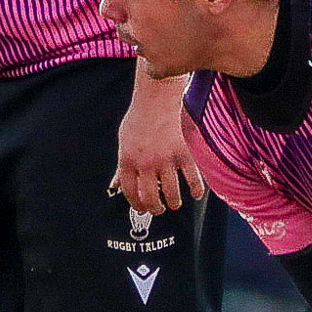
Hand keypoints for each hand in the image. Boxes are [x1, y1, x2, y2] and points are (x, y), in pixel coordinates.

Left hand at [113, 72, 202, 213]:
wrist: (155, 101)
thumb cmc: (138, 121)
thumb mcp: (123, 144)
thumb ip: (121, 168)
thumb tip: (114, 186)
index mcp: (127, 160)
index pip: (130, 192)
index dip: (137, 204)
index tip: (142, 209)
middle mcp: (145, 163)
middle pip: (150, 197)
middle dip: (155, 209)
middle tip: (159, 210)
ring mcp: (165, 160)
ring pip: (171, 193)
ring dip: (173, 203)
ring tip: (174, 204)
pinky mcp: (182, 154)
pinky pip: (192, 179)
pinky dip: (196, 190)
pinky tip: (196, 194)